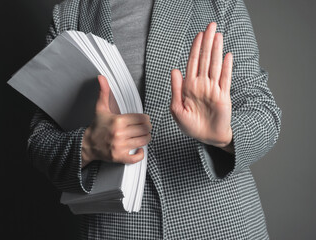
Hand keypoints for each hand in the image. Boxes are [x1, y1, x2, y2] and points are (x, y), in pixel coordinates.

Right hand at [81, 75, 151, 167]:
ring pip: (144, 141)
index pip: (142, 118)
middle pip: (145, 129)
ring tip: (141, 136)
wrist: (88, 144)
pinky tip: (137, 149)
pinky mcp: (119, 157)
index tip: (143, 120)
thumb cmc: (97, 127)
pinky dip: (140, 154)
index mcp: (118, 120)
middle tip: (144, 128)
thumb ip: (104, 92)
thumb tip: (101, 78)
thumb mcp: (101, 108)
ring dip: (145, 138)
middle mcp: (119, 133)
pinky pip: (136, 157)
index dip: (145, 119)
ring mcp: (120, 146)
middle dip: (147, 128)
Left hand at [170, 22, 232, 148]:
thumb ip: (176, 89)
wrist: (207, 138)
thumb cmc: (191, 126)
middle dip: (207, 42)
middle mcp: (201, 85)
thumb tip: (174, 70)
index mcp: (189, 87)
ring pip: (215, 65)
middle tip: (211, 26)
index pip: (193, 63)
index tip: (199, 35)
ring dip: (216, 50)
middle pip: (205, 59)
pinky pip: (225, 79)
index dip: (195, 48)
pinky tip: (227, 56)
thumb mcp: (177, 109)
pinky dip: (226, 67)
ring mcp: (213, 89)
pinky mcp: (223, 96)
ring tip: (218, 36)